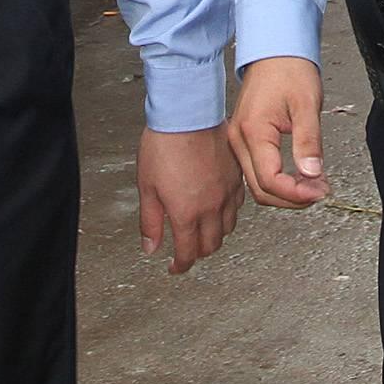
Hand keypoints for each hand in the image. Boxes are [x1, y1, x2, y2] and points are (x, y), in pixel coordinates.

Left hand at [136, 127, 242, 273]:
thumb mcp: (147, 187)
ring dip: (214, 236)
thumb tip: (151, 247)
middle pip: (210, 245)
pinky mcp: (236, 177)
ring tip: (202, 232)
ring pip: (227, 228)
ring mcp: (227, 192)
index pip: (188, 253)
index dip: (180, 266)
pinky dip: (227, 215)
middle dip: (197, 253)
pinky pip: (237, 206)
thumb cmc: (164, 144)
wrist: (187, 115)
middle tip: (187, 252)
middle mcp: (211, 207)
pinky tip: (219, 208)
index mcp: (187, 213)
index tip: (174, 268)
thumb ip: (151, 221)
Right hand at [224, 56, 327, 208]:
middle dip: (292, 198)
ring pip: (257, 184)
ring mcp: (238, 140)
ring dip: (285, 192)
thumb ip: (309, 142)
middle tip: (319, 191)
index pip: (270, 180)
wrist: (275, 50)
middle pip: (261, 190)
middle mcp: (239, 139)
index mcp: (253, 131)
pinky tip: (298, 176)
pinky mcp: (244, 139)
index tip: (319, 191)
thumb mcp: (307, 105)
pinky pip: (256, 171)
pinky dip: (277, 181)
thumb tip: (312, 174)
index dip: (296, 193)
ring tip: (313, 185)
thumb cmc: (289, 69)